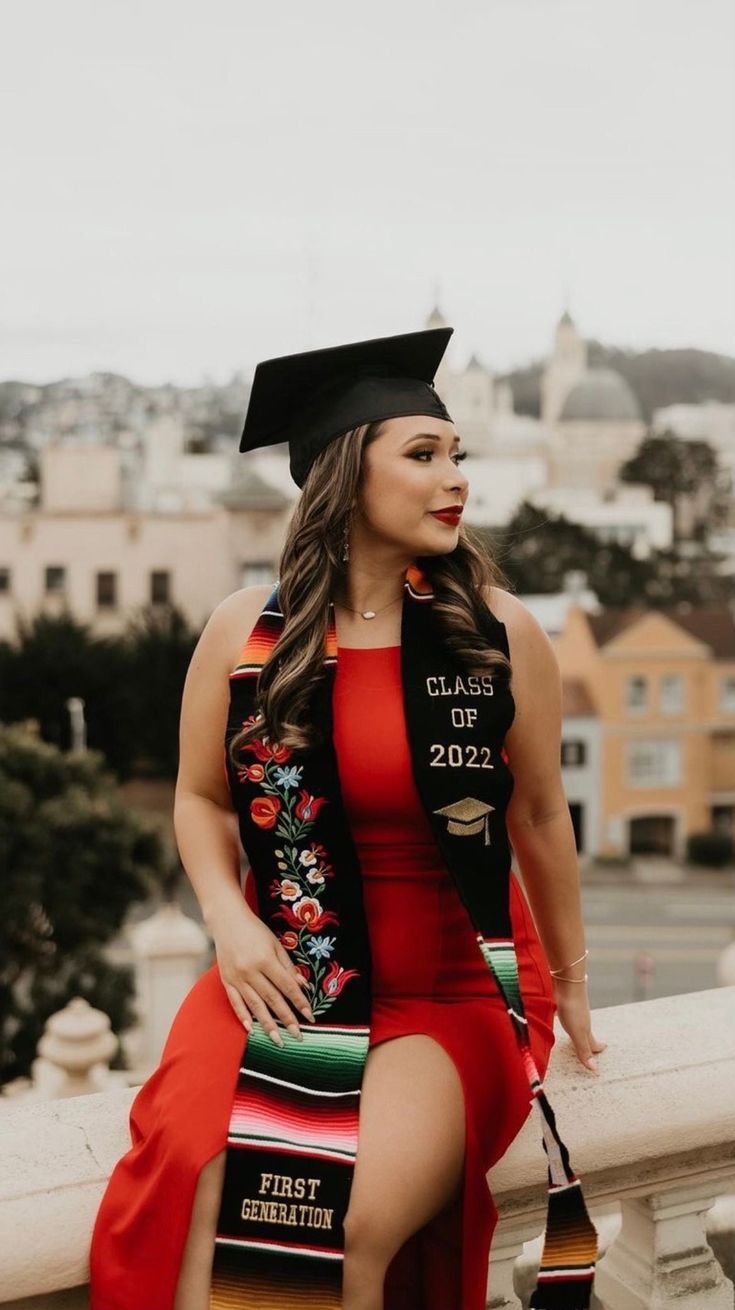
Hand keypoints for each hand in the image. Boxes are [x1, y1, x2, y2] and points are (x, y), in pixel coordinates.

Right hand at [211, 900, 315, 1045]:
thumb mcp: (275, 943)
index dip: (300, 1002)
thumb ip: (287, 966)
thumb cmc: (255, 930)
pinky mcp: (226, 980)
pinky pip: (235, 1002)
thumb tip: (302, 986)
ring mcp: (236, 977)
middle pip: (272, 999)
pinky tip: (252, 1029)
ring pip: (255, 1005)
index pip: (287, 986)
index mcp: (266, 960)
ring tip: (278, 1040)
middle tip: (298, 1036)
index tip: (310, 1016)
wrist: (226, 920)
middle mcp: (250, 971)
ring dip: (267, 1024)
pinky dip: (243, 1016)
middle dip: (287, 1019)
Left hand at [552, 978, 606, 1074]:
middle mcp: (581, 1019)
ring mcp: (573, 1009)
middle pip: (586, 1032)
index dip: (597, 1048)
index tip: (603, 1049)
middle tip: (592, 1044)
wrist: (567, 982)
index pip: (592, 1042)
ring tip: (576, 1031)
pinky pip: (566, 1012)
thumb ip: (584, 1050)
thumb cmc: (573, 1008)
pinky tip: (560, 1015)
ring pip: (577, 1021)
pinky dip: (566, 1017)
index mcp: (585, 1029)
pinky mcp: (563, 1001)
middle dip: (589, 1039)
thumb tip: (595, 1070)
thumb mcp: (577, 1033)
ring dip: (578, 1028)